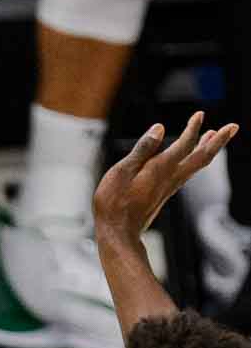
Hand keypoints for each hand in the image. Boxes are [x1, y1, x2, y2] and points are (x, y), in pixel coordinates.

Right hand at [93, 112, 237, 241]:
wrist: (118, 233)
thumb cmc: (115, 203)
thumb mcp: (121, 172)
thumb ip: (142, 150)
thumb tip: (159, 128)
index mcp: (160, 169)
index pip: (185, 144)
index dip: (193, 128)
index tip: (200, 114)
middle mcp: (171, 178)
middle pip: (202, 157)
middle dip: (218, 141)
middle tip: (234, 127)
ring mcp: (169, 187)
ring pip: (197, 165)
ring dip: (208, 149)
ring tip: (215, 136)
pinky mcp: (164, 194)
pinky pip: (187, 173)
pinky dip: (194, 160)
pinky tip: (191, 158)